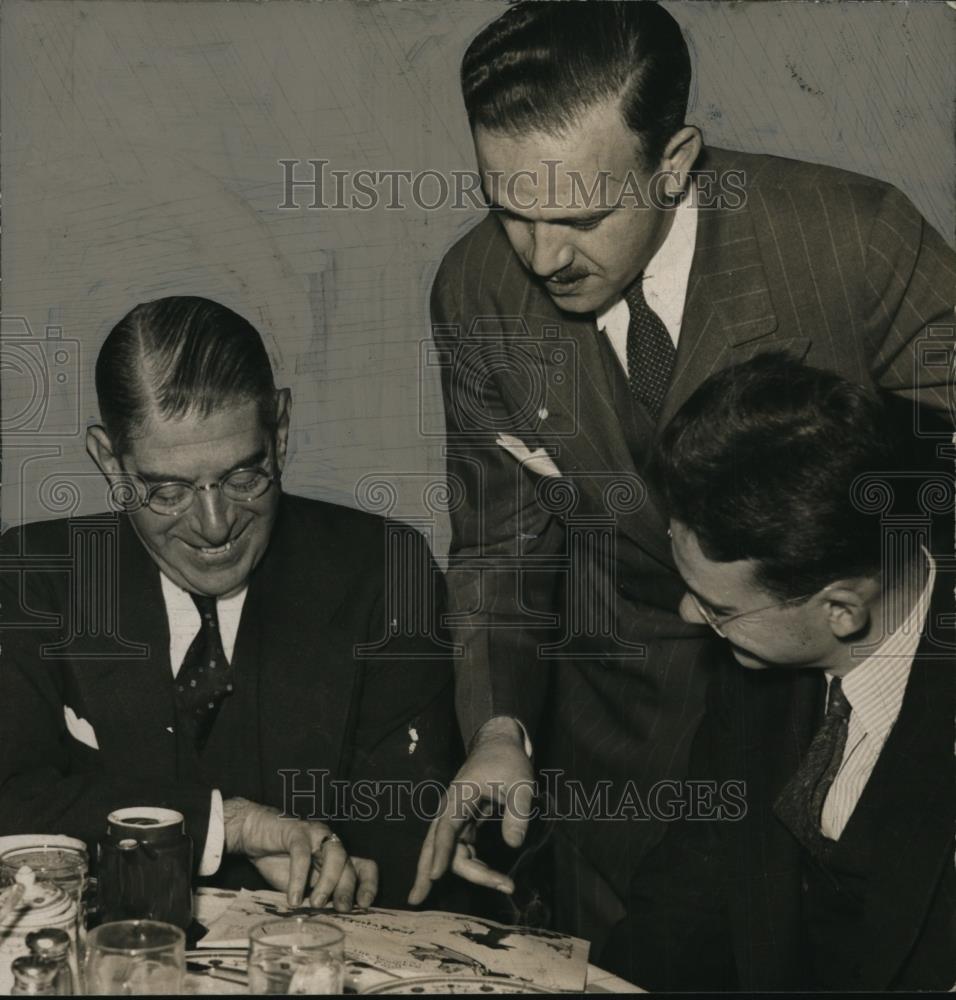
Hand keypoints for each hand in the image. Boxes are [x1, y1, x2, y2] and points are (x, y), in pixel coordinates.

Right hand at [223, 797, 377, 909]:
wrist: (254, 833)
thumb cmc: (280, 861)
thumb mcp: (303, 884)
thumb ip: (316, 895)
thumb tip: (329, 920)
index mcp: (338, 858)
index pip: (365, 867)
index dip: (369, 885)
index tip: (364, 905)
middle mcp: (332, 844)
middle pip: (350, 865)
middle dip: (347, 889)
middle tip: (340, 909)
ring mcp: (316, 835)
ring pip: (335, 855)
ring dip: (328, 882)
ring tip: (316, 904)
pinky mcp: (296, 831)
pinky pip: (302, 854)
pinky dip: (299, 878)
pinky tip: (293, 898)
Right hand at [407, 717, 533, 904]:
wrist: (499, 744)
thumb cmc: (508, 761)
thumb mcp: (521, 782)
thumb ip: (518, 812)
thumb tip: (513, 846)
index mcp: (460, 796)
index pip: (446, 828)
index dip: (441, 852)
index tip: (435, 876)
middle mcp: (452, 809)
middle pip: (437, 844)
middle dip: (427, 872)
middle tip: (420, 901)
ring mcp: (456, 816)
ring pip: (450, 851)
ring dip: (470, 871)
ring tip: (502, 885)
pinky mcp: (464, 822)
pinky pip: (461, 848)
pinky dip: (471, 864)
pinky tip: (487, 877)